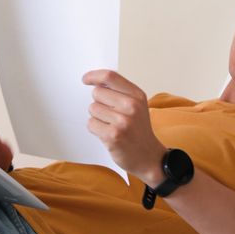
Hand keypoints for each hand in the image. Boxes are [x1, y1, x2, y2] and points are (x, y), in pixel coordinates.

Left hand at [82, 69, 165, 184]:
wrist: (149, 157)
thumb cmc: (139, 130)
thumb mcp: (137, 105)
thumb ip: (120, 92)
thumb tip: (96, 81)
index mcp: (137, 95)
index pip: (110, 76)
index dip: (94, 76)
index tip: (86, 79)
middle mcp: (131, 106)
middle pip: (97, 93)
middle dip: (99, 103)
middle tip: (110, 115)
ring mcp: (122, 121)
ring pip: (92, 109)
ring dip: (97, 118)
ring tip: (111, 126)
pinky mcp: (113, 135)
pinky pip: (91, 124)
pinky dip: (96, 129)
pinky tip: (108, 134)